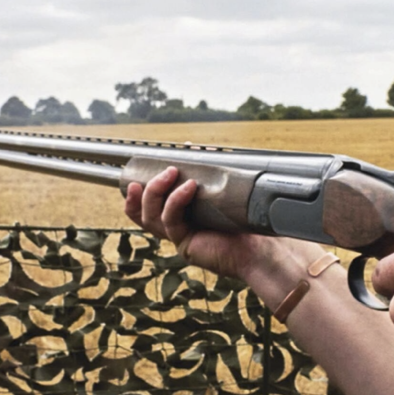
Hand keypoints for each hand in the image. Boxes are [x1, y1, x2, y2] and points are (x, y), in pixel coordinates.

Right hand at [124, 165, 284, 284]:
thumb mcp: (219, 190)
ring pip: (151, 218)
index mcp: (180, 218)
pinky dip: (176, 201)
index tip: (133, 177)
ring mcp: (179, 238)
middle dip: (144, 191)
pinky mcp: (185, 244)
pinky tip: (189, 187)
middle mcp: (176, 229)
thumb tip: (191, 147)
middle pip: (143, 213)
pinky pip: (171, 221)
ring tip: (171, 173)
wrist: (260, 247)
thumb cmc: (243, 219)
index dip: (134, 197)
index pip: (147, 209)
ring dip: (156, 191)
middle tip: (162, 171)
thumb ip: (204, 171)